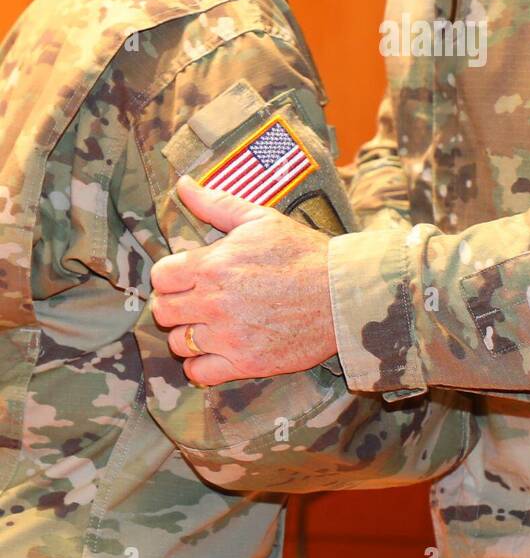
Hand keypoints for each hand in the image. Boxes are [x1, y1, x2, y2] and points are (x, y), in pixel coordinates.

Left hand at [150, 175, 336, 386]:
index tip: (188, 277)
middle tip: (197, 301)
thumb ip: (216, 203)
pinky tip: (216, 351)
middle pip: (163, 311)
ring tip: (209, 325)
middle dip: (176, 304)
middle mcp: (213, 303)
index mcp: (212, 265)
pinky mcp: (245, 363)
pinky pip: (199, 373)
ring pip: (178, 343)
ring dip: (188, 334)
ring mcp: (228, 336)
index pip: (161, 277)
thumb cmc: (302, 253)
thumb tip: (182, 184)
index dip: (171, 276)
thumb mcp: (260, 219)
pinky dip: (201, 365)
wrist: (341, 294)